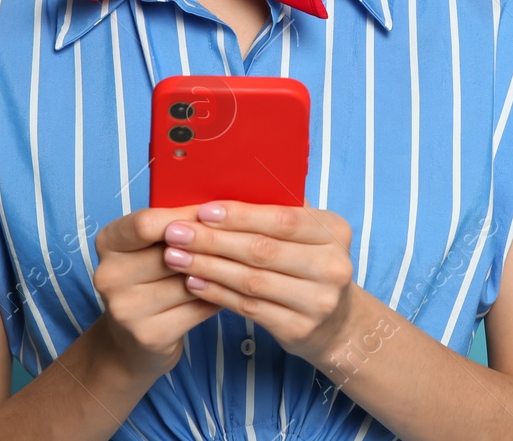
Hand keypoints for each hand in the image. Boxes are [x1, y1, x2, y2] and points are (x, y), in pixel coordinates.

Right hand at [91, 206, 225, 378]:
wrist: (129, 340)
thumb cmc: (149, 278)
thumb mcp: (149, 245)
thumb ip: (175, 225)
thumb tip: (219, 210)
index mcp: (108, 242)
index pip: (146, 223)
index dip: (185, 218)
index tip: (212, 216)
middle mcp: (109, 275)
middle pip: (172, 253)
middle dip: (208, 247)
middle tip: (235, 241)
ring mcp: (126, 309)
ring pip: (191, 281)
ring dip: (218, 273)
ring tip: (235, 264)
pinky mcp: (149, 335)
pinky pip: (199, 307)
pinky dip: (219, 296)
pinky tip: (228, 290)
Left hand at [159, 199, 356, 362]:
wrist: (336, 322)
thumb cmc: (310, 264)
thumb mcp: (308, 234)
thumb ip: (278, 209)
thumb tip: (226, 183)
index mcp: (334, 231)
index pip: (282, 219)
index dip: (240, 215)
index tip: (202, 210)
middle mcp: (332, 266)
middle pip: (263, 250)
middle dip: (213, 240)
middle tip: (176, 232)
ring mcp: (317, 302)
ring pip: (251, 281)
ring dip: (208, 266)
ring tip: (175, 256)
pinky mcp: (298, 329)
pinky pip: (248, 307)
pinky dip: (216, 293)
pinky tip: (193, 281)